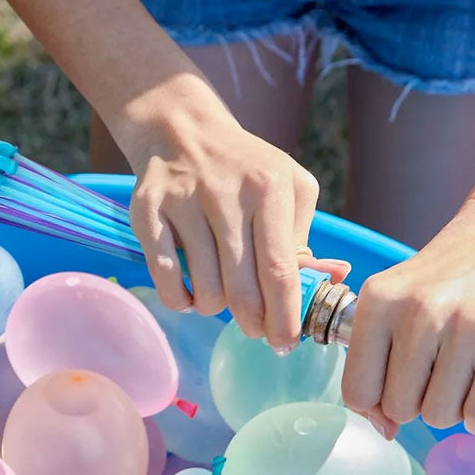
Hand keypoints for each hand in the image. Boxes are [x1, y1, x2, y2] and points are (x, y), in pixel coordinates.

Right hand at [119, 81, 347, 348]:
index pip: (279, 269)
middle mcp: (224, 193)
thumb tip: (326, 283)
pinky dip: (180, 300)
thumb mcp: (289, 187)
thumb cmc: (246, 170)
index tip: (287, 342)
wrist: (183, 132)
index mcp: (268, 188)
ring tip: (220, 298)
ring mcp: (182, 202)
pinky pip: (166, 279)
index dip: (284, 315)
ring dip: (215, 309)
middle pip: (242, 287)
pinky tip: (190, 295)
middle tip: (255, 330)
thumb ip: (303, 237)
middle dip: (253, 322)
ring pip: (205, 289)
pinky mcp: (147, 212)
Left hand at [342, 198, 474, 437]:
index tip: (389, 393)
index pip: (357, 390)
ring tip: (456, 376)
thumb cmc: (441, 278)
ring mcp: (466, 327)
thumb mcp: (391, 299)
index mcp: (378, 302)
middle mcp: (418, 313)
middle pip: (398, 408)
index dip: (371, 406)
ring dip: (447, 408)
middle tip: (429, 376)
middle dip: (412, 404)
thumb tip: (383, 431)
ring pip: (438, 416)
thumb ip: (373, 361)